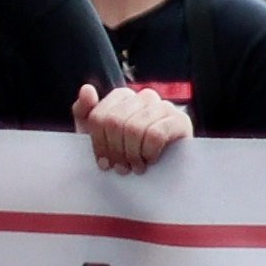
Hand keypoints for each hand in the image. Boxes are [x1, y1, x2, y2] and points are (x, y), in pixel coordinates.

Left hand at [74, 84, 190, 176]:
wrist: (162, 176)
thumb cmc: (127, 153)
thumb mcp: (98, 136)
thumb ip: (85, 112)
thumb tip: (87, 89)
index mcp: (123, 97)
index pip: (99, 116)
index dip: (98, 143)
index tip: (104, 163)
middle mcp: (145, 96)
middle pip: (115, 121)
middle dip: (116, 150)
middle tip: (121, 168)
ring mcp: (165, 106)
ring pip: (135, 128)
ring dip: (132, 154)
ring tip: (136, 167)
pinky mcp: (181, 120)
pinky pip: (156, 134)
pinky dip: (149, 152)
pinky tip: (151, 160)